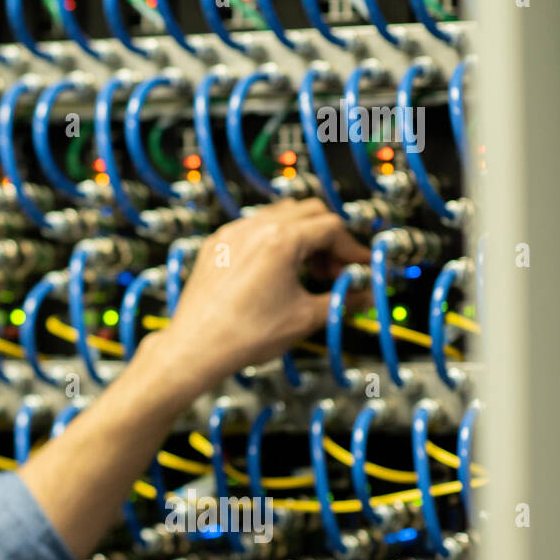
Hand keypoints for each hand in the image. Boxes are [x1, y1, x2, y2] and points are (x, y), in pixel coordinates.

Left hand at [161, 198, 371, 380]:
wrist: (196, 347)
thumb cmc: (243, 334)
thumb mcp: (305, 318)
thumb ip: (343, 301)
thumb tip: (363, 296)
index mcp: (279, 239)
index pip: (331, 228)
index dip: (352, 249)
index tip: (358, 267)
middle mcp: (253, 228)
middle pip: (308, 212)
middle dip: (329, 238)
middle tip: (334, 270)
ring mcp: (230, 235)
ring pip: (278, 216)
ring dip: (301, 235)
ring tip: (305, 271)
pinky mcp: (215, 246)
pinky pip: (252, 228)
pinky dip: (272, 240)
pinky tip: (275, 270)